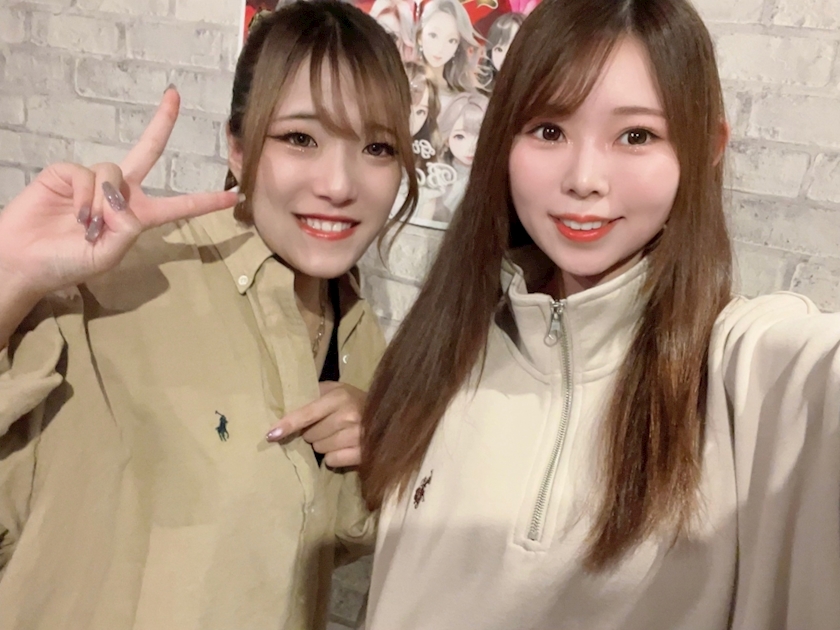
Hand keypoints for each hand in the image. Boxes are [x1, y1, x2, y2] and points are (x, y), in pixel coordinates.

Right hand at [0, 88, 239, 300]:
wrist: (26, 259)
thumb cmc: (69, 262)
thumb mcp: (109, 254)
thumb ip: (126, 228)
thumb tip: (123, 198)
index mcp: (139, 216)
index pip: (179, 205)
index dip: (205, 201)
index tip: (233, 195)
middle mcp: (121, 193)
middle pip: (149, 150)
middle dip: (162, 122)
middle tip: (174, 95)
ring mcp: (95, 180)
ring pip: (114, 173)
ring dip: (104, 202)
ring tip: (88, 226)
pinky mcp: (69, 172)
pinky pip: (88, 174)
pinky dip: (86, 196)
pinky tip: (75, 214)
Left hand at [266, 382, 365, 467]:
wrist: (388, 413)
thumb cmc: (354, 400)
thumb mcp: (336, 389)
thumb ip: (314, 394)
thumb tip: (285, 405)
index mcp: (339, 397)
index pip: (307, 414)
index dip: (288, 424)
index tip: (271, 435)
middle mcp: (348, 416)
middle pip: (310, 435)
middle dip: (312, 432)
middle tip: (326, 426)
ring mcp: (357, 436)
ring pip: (320, 449)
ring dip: (323, 444)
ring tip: (337, 435)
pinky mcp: (362, 453)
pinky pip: (332, 461)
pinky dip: (334, 457)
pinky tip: (344, 447)